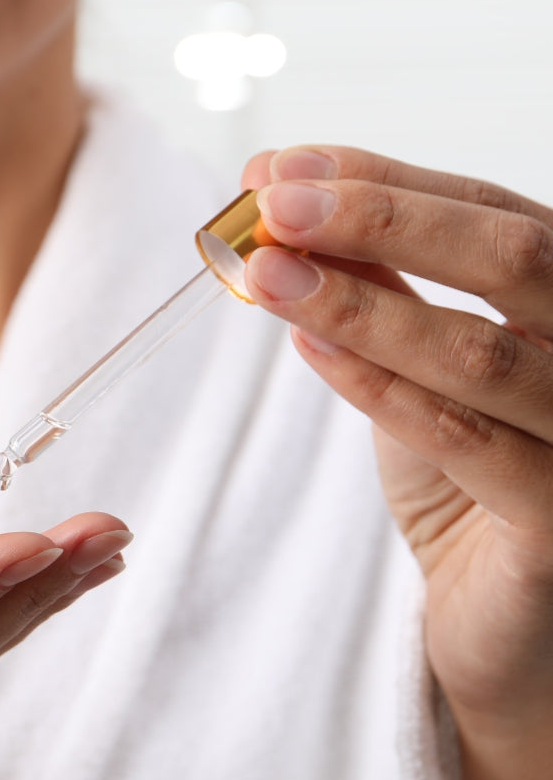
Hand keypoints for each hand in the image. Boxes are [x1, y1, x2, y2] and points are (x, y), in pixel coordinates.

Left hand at [240, 146, 552, 779]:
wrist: (503, 610)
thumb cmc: (468, 480)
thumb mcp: (421, 366)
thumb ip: (381, 290)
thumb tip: (292, 211)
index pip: (489, 212)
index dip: (382, 182)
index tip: (281, 169)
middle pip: (512, 256)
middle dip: (381, 217)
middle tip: (274, 202)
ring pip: (482, 351)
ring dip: (360, 302)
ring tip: (267, 270)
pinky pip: (468, 444)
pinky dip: (381, 388)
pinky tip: (309, 348)